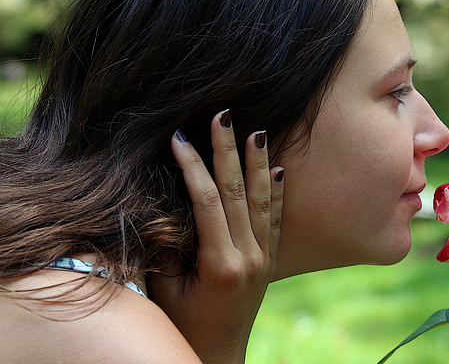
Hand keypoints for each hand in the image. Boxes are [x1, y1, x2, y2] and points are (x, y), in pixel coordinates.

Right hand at [148, 109, 283, 363]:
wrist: (219, 355)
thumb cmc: (184, 325)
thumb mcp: (166, 289)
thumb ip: (166, 248)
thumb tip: (165, 204)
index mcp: (221, 263)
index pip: (207, 202)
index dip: (193, 167)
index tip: (179, 138)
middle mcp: (249, 256)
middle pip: (238, 192)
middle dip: (229, 150)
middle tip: (224, 114)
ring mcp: (264, 257)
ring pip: (263, 200)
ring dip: (258, 163)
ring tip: (257, 130)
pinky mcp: (270, 259)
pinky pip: (276, 218)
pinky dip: (276, 191)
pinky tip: (279, 168)